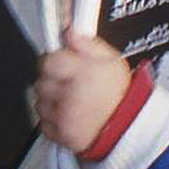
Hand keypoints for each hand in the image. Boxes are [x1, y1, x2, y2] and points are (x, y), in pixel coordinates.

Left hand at [34, 31, 131, 152]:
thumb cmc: (122, 96)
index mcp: (83, 73)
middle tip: (70, 84)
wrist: (129, 128)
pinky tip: (69, 116)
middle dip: (52, 81)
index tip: (61, 63)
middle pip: (41, 81)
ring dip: (51, 101)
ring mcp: (63, 117)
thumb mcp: (113, 61)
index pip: (48, 61)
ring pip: (40, 103)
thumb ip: (88, 44)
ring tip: (71, 101)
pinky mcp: (60, 135)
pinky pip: (43, 123)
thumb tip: (69, 33)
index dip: (54, 60)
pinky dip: (53, 120)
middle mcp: (70, 95)